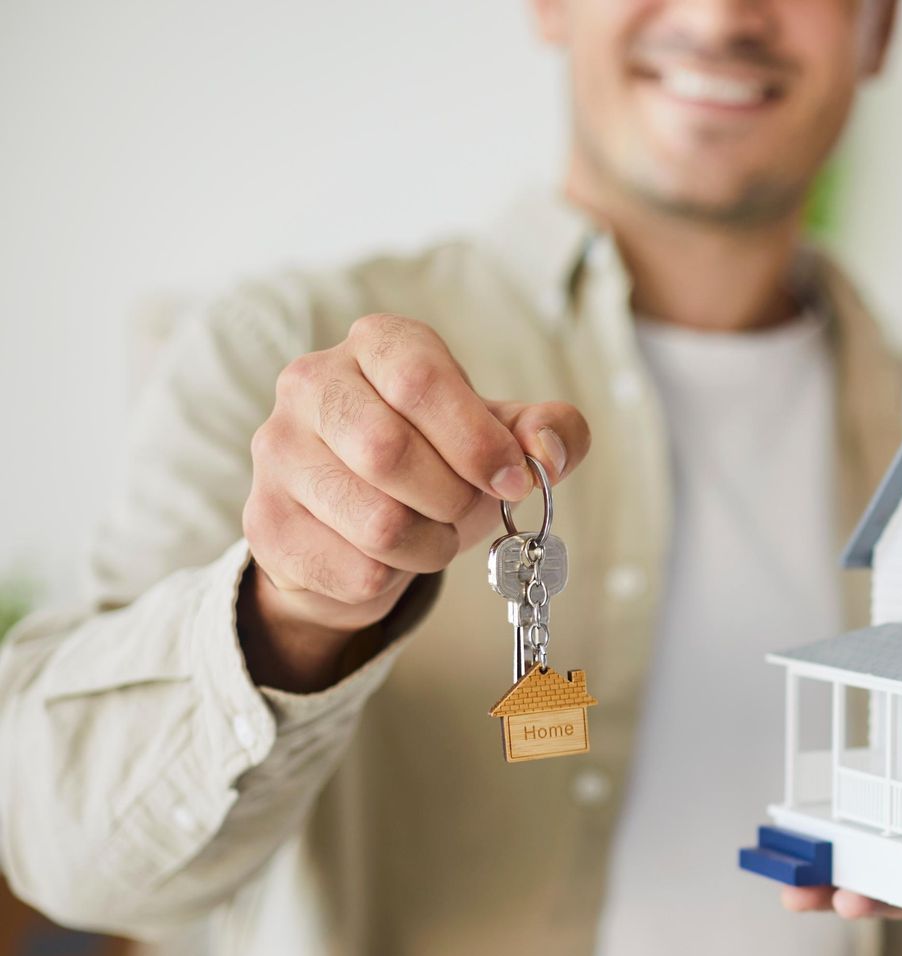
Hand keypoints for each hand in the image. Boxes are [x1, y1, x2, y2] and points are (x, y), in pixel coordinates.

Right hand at [240, 314, 590, 690]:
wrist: (356, 532)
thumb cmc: (436, 469)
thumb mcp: (500, 441)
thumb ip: (549, 430)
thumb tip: (547, 452)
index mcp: (377, 344)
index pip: (418, 378)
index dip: (476, 439)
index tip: (513, 481)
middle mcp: (311, 384)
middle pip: (387, 451)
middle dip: (452, 498)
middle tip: (466, 509)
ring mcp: (277, 453)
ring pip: (375, 522)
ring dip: (429, 545)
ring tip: (430, 533)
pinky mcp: (265, 522)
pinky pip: (355, 570)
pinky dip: (395, 577)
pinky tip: (388, 558)